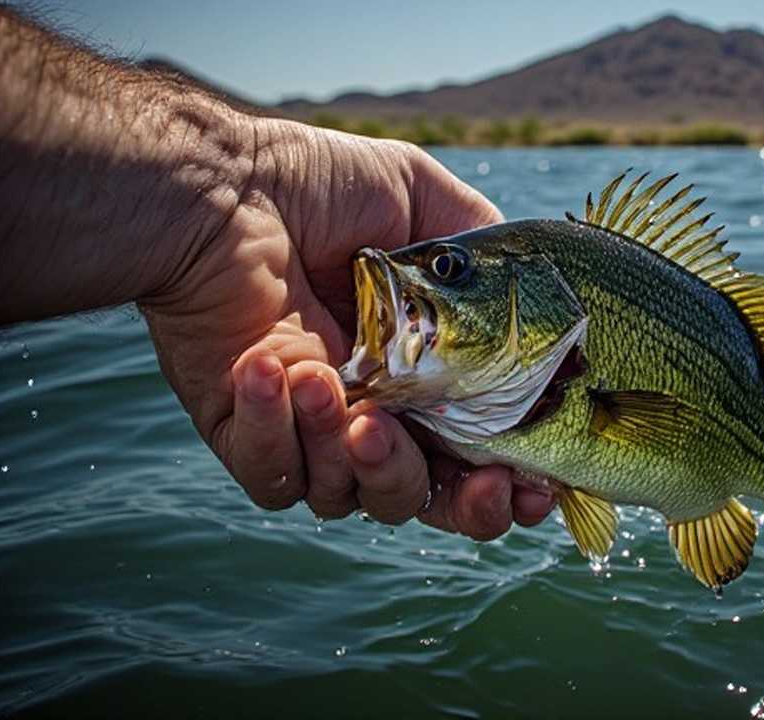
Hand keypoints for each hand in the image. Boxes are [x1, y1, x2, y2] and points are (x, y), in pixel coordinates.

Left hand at [139, 119, 555, 535]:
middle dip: (466, 508)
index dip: (512, 483)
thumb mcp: (429, 204)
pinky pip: (272, 478)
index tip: (539, 486)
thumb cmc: (319, 186)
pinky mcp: (243, 431)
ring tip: (337, 386)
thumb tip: (542, 308)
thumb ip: (488, 261)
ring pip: (350, 499)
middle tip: (482, 481)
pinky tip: (270, 367)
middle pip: (424, 498)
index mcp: (420, 371)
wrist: (221, 186)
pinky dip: (278, 434)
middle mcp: (370, 410)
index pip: (476, 454)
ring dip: (360, 458)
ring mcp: (307, 428)